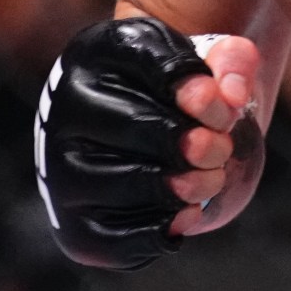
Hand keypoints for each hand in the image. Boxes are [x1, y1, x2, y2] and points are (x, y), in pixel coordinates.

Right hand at [35, 15, 261, 270]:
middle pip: (132, 124)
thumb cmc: (181, 94)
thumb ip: (234, 62)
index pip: (150, 59)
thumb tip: (230, 95)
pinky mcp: (71, 225)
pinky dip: (155, 232)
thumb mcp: (212, 59)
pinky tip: (186, 215)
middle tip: (222, 149)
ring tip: (211, 179)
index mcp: (98, 50)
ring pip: (119, 182)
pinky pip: (108, 239)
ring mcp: (57, 168)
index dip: (198, 89)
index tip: (225, 108)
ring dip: (180, 187)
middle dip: (193, 142)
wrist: (147, 136)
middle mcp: (63, 106)